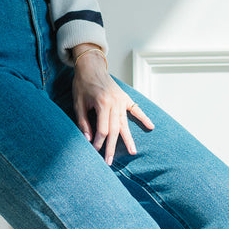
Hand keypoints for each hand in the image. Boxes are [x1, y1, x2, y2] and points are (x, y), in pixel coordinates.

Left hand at [72, 45, 153, 165]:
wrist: (91, 66)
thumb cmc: (82, 84)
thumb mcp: (78, 103)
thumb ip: (83, 122)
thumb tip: (87, 139)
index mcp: (102, 103)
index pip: (102, 129)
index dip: (98, 142)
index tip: (95, 151)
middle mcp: (114, 103)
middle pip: (114, 130)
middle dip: (111, 147)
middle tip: (109, 162)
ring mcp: (121, 100)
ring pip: (124, 123)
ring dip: (128, 138)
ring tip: (133, 152)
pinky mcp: (125, 98)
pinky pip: (136, 109)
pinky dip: (144, 117)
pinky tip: (151, 126)